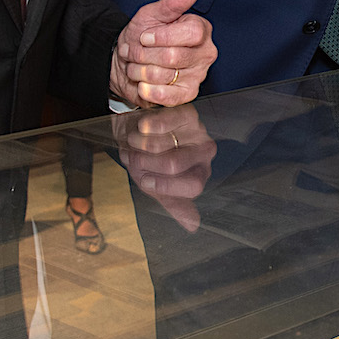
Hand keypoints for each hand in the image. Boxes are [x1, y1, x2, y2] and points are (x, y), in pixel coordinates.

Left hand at [110, 0, 214, 107]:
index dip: (162, 36)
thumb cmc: (143, 35)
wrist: (128, 60)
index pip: (192, 33)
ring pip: (164, 75)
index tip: (145, 36)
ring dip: (140, 70)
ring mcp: (198, 75)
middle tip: (134, 51)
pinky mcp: (187, 94)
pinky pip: (168, 97)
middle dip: (144, 54)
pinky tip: (142, 84)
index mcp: (200, 29)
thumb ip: (174, 1)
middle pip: (174, 56)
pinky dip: (149, 91)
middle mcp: (204, 53)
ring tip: (136, 65)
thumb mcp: (154, 13)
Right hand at [114, 104, 213, 230]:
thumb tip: (193, 226)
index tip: (145, 181)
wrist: (135, 129)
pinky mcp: (185, 111)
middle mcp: (204, 153)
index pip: (193, 187)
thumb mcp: (158, 186)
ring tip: (133, 143)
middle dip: (146, 164)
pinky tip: (139, 128)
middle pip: (174, 164)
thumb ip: (174, 204)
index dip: (166, 186)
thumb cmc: (148, 159)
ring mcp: (198, 131)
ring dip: (139, 145)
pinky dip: (144, 128)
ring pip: (164, 144)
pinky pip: (163, 122)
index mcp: (199, 175)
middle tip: (133, 160)